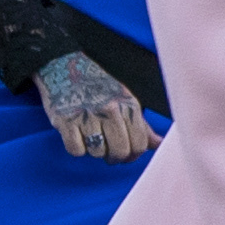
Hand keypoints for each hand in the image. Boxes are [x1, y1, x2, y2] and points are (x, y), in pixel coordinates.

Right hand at [36, 52, 155, 162]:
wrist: (65, 67)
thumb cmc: (98, 88)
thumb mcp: (124, 100)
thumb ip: (141, 125)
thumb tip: (159, 144)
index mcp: (128, 105)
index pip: (139, 144)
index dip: (133, 155)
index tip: (124, 154)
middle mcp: (110, 110)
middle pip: (120, 151)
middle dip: (114, 157)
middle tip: (107, 152)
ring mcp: (88, 115)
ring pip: (97, 153)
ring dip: (94, 151)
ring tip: (90, 137)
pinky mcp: (66, 120)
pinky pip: (76, 150)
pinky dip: (76, 148)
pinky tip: (77, 135)